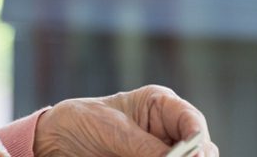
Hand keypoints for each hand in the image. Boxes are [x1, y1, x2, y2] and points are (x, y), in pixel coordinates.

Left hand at [33, 85, 217, 156]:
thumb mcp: (114, 131)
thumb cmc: (83, 121)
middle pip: (200, 147)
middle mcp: (167, 129)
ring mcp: (161, 150)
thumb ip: (144, 147)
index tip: (192, 154)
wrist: (56, 141)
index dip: (197, 139)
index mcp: (161, 105)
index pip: (192, 121)